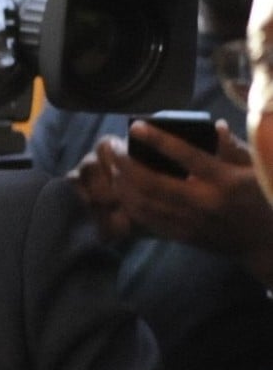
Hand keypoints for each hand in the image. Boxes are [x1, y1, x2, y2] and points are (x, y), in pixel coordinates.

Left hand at [68, 120, 272, 286]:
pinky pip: (148, 221)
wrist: (267, 243)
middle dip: (126, 164)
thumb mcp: (256, 168)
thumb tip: (214, 126)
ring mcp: (191, 222)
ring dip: (122, 184)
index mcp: (224, 180)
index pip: (185, 155)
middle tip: (114, 149)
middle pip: (152, 182)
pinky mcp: (183, 236)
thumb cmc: (262, 198)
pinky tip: (122, 190)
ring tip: (113, 167)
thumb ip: (233, 147)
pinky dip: (130, 204)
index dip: (156, 139)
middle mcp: (204, 201)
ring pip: (144, 203)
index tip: (135, 126)